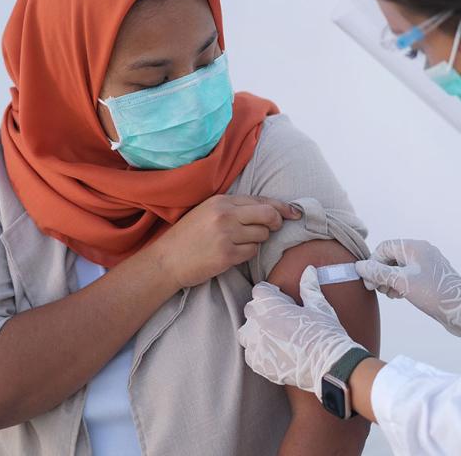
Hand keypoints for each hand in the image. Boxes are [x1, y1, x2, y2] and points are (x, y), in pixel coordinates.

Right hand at [150, 195, 300, 287]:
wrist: (165, 261)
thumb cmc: (188, 237)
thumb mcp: (207, 212)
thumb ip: (234, 208)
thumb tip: (268, 210)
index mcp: (221, 201)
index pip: (261, 200)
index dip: (282, 206)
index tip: (294, 213)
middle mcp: (225, 215)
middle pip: (268, 215)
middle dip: (276, 222)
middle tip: (274, 228)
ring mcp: (226, 235)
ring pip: (262, 235)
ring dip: (257, 241)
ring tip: (238, 243)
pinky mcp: (227, 255)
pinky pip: (252, 252)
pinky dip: (247, 254)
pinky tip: (232, 254)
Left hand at [237, 266, 361, 398]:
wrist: (328, 364)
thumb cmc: (325, 332)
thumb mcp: (319, 306)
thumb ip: (309, 287)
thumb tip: (309, 270)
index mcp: (272, 305)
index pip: (259, 291)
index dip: (270, 293)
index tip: (280, 299)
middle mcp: (259, 323)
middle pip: (250, 310)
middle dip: (262, 311)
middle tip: (279, 318)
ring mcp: (257, 344)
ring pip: (245, 333)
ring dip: (255, 332)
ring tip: (272, 336)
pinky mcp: (259, 363)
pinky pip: (250, 354)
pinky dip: (259, 352)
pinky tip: (273, 352)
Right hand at [355, 239, 460, 349]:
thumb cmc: (433, 294)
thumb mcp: (401, 282)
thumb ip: (378, 273)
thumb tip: (360, 266)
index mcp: (415, 247)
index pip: (385, 247)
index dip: (373, 263)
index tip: (370, 281)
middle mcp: (421, 251)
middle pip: (391, 257)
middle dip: (381, 272)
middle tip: (377, 289)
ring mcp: (427, 264)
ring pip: (399, 267)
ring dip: (389, 279)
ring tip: (389, 294)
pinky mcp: (431, 276)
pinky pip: (409, 275)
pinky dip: (400, 283)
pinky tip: (398, 295)